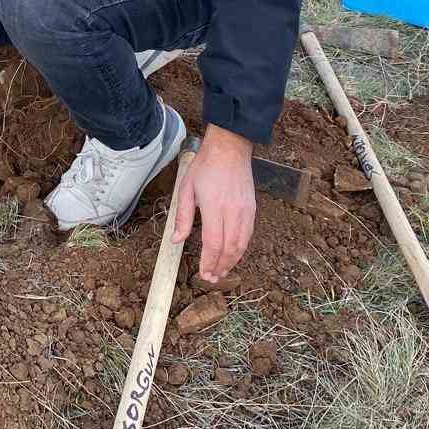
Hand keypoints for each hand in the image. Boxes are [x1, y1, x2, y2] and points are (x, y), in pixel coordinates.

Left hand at [171, 125, 255, 282]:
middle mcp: (232, 211)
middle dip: (221, 266)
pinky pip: (248, 235)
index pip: (213, 242)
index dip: (209, 261)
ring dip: (232, 261)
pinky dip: (241, 249)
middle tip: (212, 278)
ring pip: (242, 244)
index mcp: (214, 206)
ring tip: (222, 272)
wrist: (230, 149)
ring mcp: (245, 211)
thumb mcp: (186, 188)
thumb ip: (182, 216)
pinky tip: (233, 255)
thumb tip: (177, 240)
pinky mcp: (252, 209)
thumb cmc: (205, 167)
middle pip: (230, 248)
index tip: (204, 273)